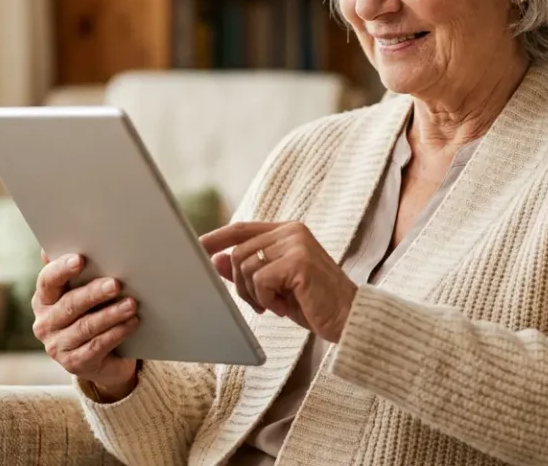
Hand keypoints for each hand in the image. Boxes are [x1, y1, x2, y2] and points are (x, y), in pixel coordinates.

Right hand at [31, 251, 140, 400]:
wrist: (103, 358)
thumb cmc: (92, 314)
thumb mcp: (82, 292)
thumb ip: (74, 270)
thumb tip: (59, 244)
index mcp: (44, 299)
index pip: (48, 281)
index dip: (62, 269)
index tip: (80, 259)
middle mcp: (45, 323)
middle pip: (70, 305)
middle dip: (95, 293)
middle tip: (117, 283)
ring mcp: (57, 346)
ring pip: (86, 327)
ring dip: (111, 314)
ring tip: (132, 304)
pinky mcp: (74, 364)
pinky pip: (97, 346)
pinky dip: (116, 333)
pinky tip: (132, 323)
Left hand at [201, 222, 357, 342]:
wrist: (350, 319)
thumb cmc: (314, 303)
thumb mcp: (275, 286)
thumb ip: (248, 270)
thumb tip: (216, 259)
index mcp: (287, 231)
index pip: (242, 229)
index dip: (216, 238)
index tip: (197, 247)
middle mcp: (292, 231)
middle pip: (238, 253)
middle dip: (241, 285)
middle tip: (262, 304)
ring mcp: (296, 244)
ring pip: (246, 267)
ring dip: (256, 295)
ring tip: (278, 306)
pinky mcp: (299, 261)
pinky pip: (261, 280)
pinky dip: (268, 300)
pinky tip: (286, 307)